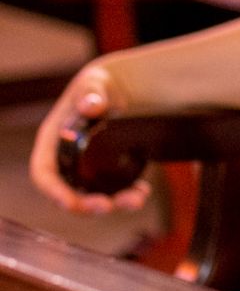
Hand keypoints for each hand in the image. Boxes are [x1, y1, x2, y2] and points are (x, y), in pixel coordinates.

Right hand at [29, 61, 150, 213]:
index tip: (68, 203)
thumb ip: (91, 93)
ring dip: (115, 202)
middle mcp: (68, 160)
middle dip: (86, 204)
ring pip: (96, 194)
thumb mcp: (93, 84)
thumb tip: (91, 106)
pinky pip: (117, 188)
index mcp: (53, 142)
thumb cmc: (98, 86)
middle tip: (106, 207)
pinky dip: (130, 193)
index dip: (53, 191)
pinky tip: (144, 192)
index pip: (44, 173)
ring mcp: (88, 168)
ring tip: (136, 200)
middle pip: (71, 191)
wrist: (121, 89)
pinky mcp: (110, 170)